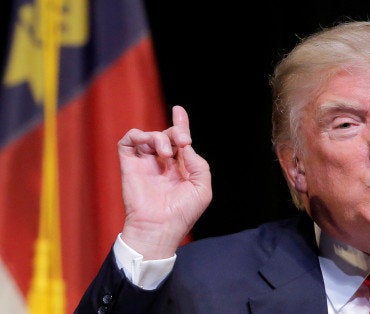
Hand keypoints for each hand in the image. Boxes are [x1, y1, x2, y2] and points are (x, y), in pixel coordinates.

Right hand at [118, 105, 211, 258]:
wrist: (160, 227)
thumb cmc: (183, 212)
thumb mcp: (202, 188)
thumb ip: (199, 164)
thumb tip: (186, 146)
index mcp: (180, 168)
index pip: (179, 141)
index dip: (180, 125)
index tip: (178, 110)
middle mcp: (162, 164)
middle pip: (167, 136)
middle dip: (176, 132)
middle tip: (182, 142)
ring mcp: (145, 164)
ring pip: (149, 136)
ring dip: (160, 138)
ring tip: (166, 153)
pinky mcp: (129, 165)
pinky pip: (128, 141)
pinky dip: (137, 135)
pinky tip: (147, 143)